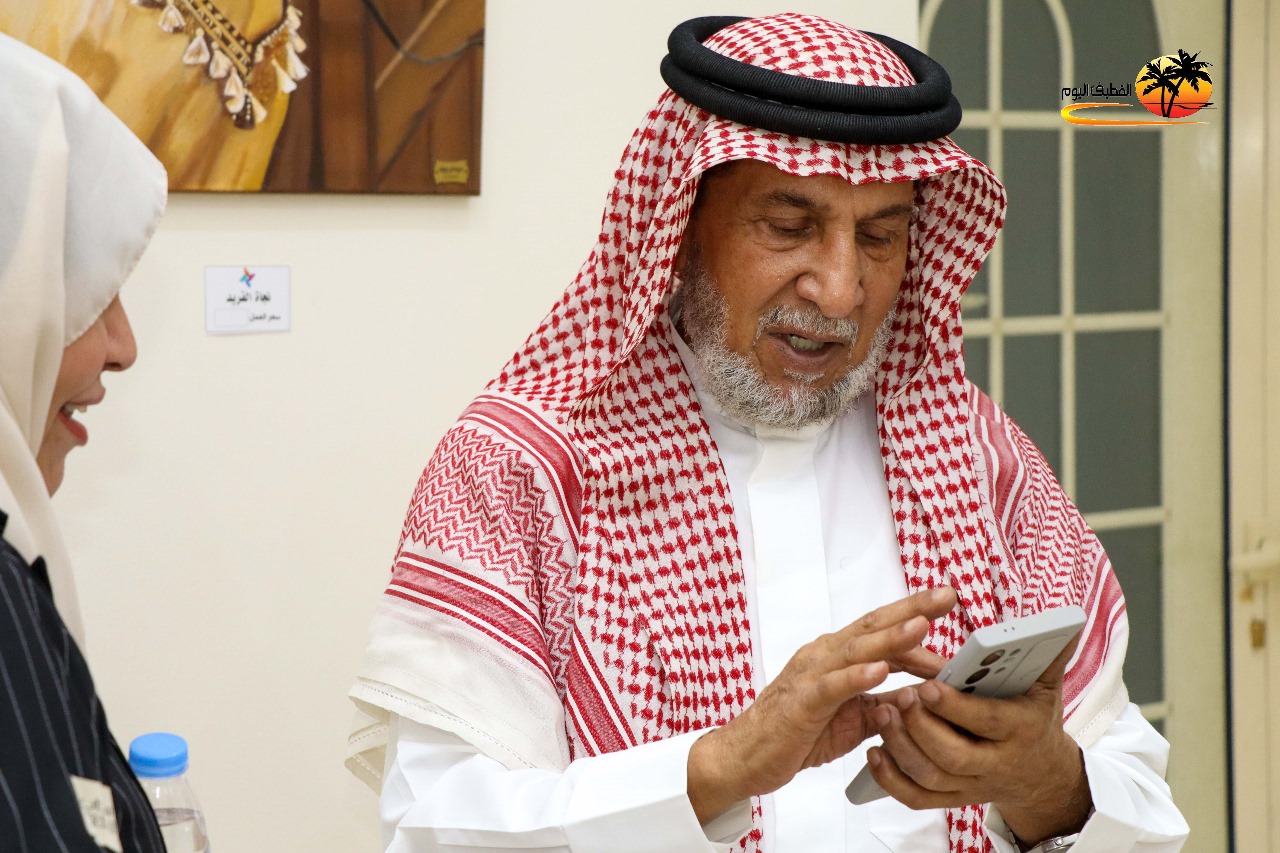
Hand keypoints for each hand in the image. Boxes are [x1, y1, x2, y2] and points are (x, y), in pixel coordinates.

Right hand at [686, 586, 956, 822]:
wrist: (747, 756)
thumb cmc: (796, 732)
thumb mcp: (852, 719)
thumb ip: (883, 705)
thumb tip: (920, 699)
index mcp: (836, 656)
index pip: (881, 631)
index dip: (915, 618)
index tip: (947, 606)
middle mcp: (824, 656)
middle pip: (872, 627)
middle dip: (911, 610)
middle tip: (945, 595)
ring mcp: (811, 675)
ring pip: (855, 650)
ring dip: (890, 638)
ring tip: (920, 626)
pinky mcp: (800, 702)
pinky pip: (830, 686)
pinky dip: (855, 677)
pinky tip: (879, 671)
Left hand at [866, 638, 1091, 846]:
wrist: (1043, 775)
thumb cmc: (1035, 720)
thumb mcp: (1046, 688)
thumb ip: (1049, 656)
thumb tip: (1066, 623)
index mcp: (1021, 731)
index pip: (986, 721)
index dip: (955, 706)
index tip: (927, 685)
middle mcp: (996, 764)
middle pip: (954, 756)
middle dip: (922, 727)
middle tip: (899, 696)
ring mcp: (972, 785)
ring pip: (931, 778)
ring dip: (902, 748)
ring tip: (882, 714)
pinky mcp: (952, 798)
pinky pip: (918, 798)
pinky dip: (892, 781)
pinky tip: (874, 753)